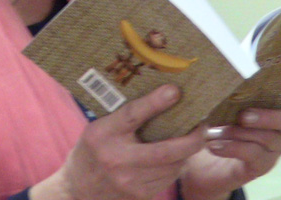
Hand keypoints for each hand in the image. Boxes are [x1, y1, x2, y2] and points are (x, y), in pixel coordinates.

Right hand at [31, 85, 204, 199]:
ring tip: (193, 138)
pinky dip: (177, 165)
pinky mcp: (140, 195)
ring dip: (187, 152)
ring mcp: (129, 182)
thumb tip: (161, 95)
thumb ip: (125, 116)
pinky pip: (168, 179)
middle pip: (164, 150)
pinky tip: (178, 156)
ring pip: (172, 166)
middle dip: (190, 138)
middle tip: (202, 125)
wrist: (78, 190)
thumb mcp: (99, 127)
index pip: (133, 115)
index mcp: (103, 134)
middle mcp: (117, 159)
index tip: (175, 90)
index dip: (156, 102)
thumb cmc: (91, 151)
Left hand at [180, 91, 280, 199]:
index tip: (268, 89)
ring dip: (241, 133)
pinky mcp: (260, 166)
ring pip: (270, 139)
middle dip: (269, 116)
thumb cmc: (212, 123)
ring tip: (214, 131)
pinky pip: (254, 156)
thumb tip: (221, 75)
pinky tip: (214, 145)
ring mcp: (271, 149)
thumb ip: (225, 91)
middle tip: (243, 116)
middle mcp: (278, 128)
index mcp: (272, 106)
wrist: (197, 160)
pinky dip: (233, 148)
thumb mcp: (216, 104)